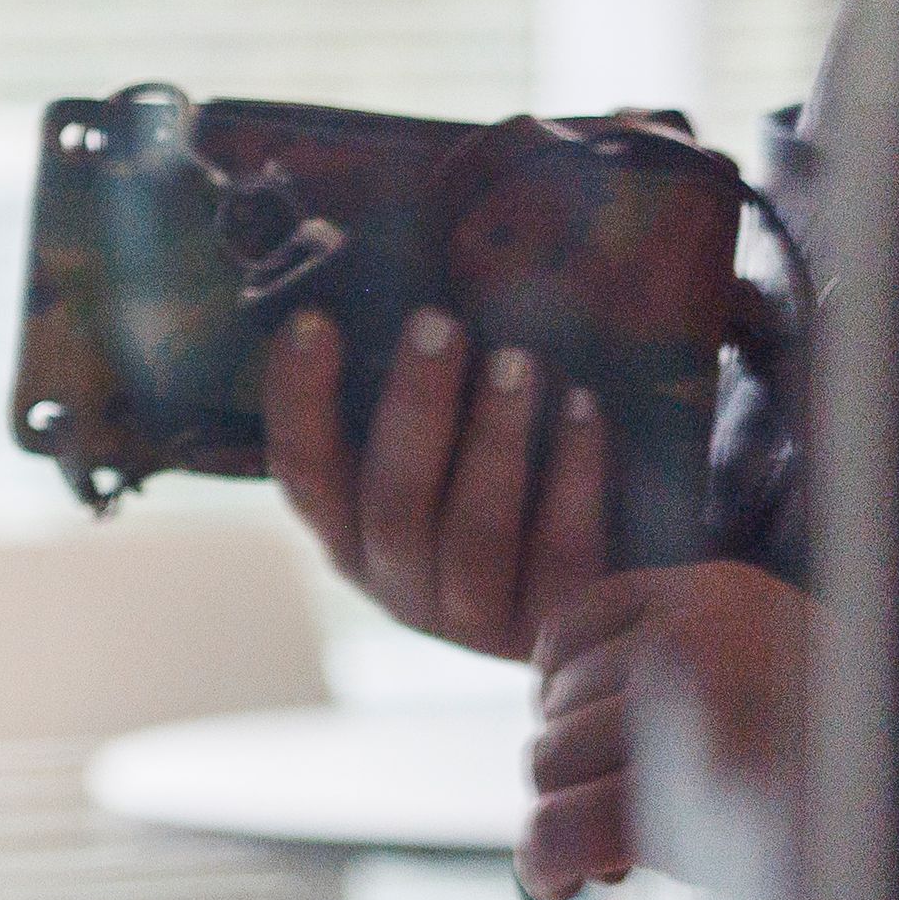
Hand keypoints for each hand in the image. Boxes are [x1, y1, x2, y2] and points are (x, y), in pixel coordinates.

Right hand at [264, 304, 607, 663]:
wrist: (600, 600)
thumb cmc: (505, 486)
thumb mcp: (443, 453)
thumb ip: (417, 393)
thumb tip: (392, 271)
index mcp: (349, 535)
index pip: (303, 473)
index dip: (298, 400)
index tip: (313, 320)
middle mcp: (397, 583)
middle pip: (393, 502)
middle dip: (414, 407)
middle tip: (438, 324)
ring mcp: (473, 618)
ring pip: (473, 534)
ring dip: (492, 439)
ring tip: (518, 361)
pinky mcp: (553, 628)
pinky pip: (561, 551)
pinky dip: (572, 476)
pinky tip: (584, 409)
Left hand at [523, 562, 814, 899]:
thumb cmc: (867, 769)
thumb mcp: (779, 675)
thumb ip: (693, 674)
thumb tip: (565, 721)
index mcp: (720, 593)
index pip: (575, 624)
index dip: (564, 694)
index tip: (590, 747)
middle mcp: (689, 634)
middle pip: (557, 704)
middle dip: (574, 770)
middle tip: (620, 823)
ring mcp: (676, 711)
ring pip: (546, 765)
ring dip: (566, 815)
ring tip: (620, 854)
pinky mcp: (665, 796)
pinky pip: (552, 827)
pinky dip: (542, 863)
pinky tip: (560, 882)